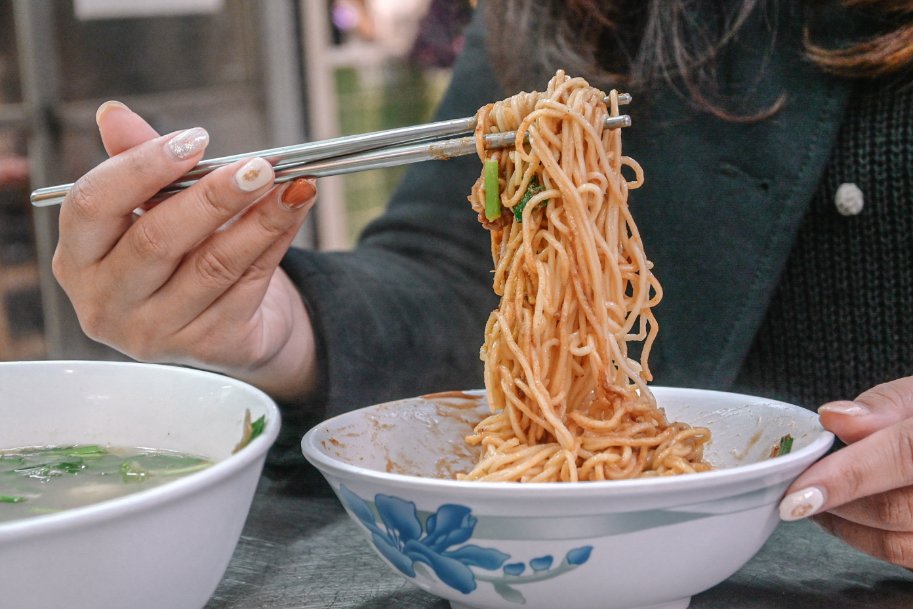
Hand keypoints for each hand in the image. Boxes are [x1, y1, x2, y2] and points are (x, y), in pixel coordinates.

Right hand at [53, 101, 318, 400]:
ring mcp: (155, 332)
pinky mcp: (207, 347)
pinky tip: (294, 213)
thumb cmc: (182, 257)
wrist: (227, 324)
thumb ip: (137, 164)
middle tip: (258, 166)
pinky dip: (275, 245)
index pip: (92, 205)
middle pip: (157, 240)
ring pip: (213, 266)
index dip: (142, 168)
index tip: (195, 140)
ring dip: (259, 220)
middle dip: (214, 196)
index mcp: (79, 259)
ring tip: (291, 185)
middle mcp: (105, 302)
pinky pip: (248, 286)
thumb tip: (113, 114)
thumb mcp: (155, 209)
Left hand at [779, 376, 912, 567]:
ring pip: (896, 544)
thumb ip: (883, 405)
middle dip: (835, 501)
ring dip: (845, 526)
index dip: (845, 476)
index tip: (796, 491)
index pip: (901, 456)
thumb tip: (833, 417)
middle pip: (893, 509)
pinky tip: (847, 519)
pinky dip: (867, 541)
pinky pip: (904, 557)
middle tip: (796, 487)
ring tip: (814, 499)